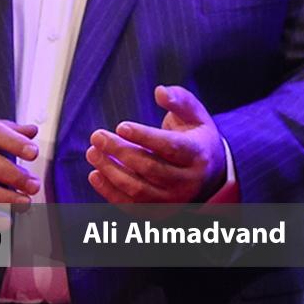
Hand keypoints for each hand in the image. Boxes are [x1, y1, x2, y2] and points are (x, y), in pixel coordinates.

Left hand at [87, 85, 226, 204]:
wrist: (211, 175)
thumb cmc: (196, 138)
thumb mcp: (195, 116)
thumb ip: (179, 100)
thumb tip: (159, 91)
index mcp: (199, 154)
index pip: (170, 147)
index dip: (144, 137)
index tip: (121, 126)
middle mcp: (189, 180)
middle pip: (149, 167)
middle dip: (119, 151)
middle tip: (97, 136)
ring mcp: (174, 199)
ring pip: (137, 188)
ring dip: (110, 171)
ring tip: (92, 153)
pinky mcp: (159, 212)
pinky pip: (131, 205)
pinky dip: (109, 191)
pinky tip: (95, 174)